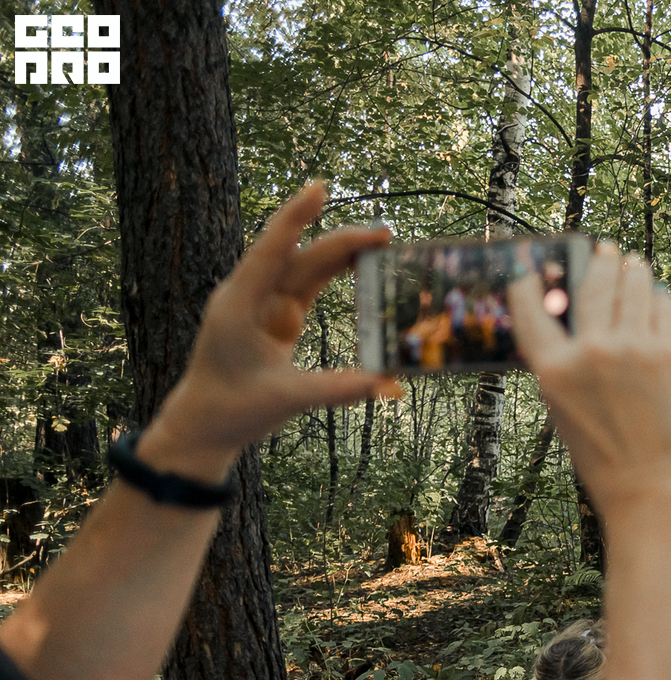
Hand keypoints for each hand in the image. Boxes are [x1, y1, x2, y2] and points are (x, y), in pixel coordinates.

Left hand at [145, 183, 399, 480]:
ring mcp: (263, 305)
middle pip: (300, 257)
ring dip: (342, 255)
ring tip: (382, 246)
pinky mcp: (275, 318)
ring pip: (307, 269)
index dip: (296, 217)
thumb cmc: (234, 409)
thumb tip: (389, 383)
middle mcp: (250, 296)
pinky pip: (308, 287)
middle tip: (386, 235)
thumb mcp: (288, 398)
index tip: (319, 187)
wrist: (204, 424)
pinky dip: (334, 276)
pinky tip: (359, 267)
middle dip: (341, 241)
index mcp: (241, 305)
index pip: (272, 250)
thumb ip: (339, 388)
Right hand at [508, 242, 670, 512]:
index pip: (530, 308)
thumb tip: (575, 320)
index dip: (529, 282)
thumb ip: (567, 366)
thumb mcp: (567, 412)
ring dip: (632, 271)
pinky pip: (662, 307)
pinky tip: (656, 298)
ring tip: (634, 265)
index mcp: (553, 371)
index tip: (531, 265)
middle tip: (605, 251)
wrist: (657, 491)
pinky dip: (658, 299)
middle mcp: (591, 352)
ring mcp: (634, 349)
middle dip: (599, 261)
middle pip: (592, 283)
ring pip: (632, 285)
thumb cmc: (609, 459)